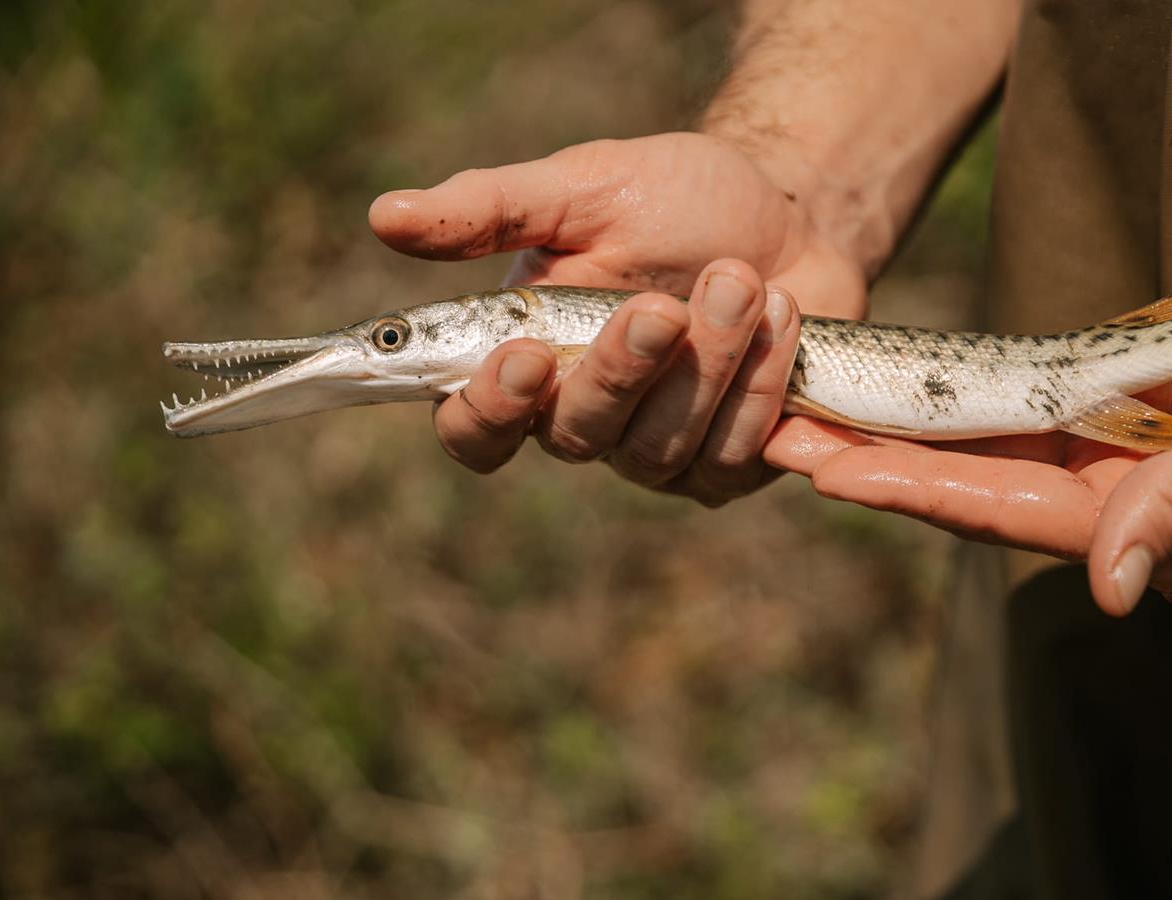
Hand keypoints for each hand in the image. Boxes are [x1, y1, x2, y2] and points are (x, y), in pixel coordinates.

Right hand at [368, 132, 865, 503]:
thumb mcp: (584, 187)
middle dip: (619, 372)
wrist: (788, 212)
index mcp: (528, 364)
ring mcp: (658, 453)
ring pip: (659, 450)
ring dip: (705, 365)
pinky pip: (732, 456)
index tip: (528, 355)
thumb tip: (383, 216)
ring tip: (744, 280)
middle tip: (658, 306)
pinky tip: (783, 316)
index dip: (488, 411)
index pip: (472, 430)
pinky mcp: (730, 464)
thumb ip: (491, 209)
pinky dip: (758, 385)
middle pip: (574, 438)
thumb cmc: (674, 198)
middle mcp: (584, 421)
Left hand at [765, 262, 1171, 615]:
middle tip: (772, 432)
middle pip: (965, 487)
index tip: (827, 473)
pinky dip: (953, 401)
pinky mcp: (1111, 414)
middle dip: (871, 462)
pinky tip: (893, 383)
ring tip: (805, 403)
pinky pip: (1015, 411)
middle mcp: (1104, 502)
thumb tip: (1117, 593)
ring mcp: (1105, 460)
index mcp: (1135, 524)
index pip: (1000, 514)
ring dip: (894, 429)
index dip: (911, 493)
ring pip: (978, 449)